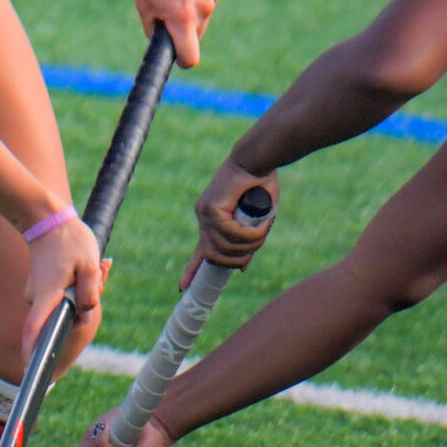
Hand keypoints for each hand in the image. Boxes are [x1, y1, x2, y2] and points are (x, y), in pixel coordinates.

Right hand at [22, 218, 106, 358]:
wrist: (47, 220)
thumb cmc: (71, 241)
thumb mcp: (89, 265)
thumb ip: (90, 292)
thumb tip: (86, 313)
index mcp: (48, 294)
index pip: (35, 327)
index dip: (32, 350)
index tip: (30, 370)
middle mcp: (37, 297)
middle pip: (57, 318)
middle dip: (79, 311)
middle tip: (94, 280)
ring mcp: (36, 293)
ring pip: (62, 306)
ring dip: (79, 296)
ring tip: (90, 270)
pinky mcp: (40, 289)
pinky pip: (60, 298)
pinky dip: (73, 290)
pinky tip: (83, 269)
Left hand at [136, 0, 225, 66]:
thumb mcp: (144, 5)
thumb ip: (154, 29)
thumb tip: (162, 41)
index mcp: (183, 20)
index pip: (191, 57)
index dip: (183, 60)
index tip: (178, 57)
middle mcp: (203, 10)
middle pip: (197, 35)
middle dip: (185, 29)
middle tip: (169, 10)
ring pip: (203, 14)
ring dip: (192, 8)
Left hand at [189, 159, 279, 276]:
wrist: (256, 159)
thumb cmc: (261, 185)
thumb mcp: (255, 220)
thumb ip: (246, 240)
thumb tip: (241, 266)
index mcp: (211, 219)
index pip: (197, 251)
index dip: (191, 270)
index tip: (183, 287)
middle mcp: (204, 216)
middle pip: (215, 255)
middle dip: (239, 257)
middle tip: (259, 242)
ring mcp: (205, 212)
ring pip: (225, 247)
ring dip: (249, 245)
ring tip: (263, 230)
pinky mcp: (212, 207)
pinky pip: (230, 233)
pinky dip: (248, 233)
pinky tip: (260, 224)